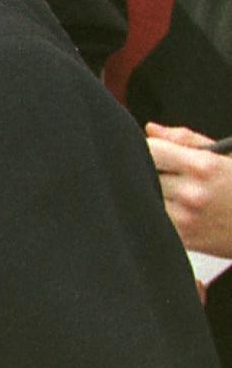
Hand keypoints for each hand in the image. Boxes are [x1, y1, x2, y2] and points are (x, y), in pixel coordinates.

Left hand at [147, 124, 231, 259]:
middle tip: (163, 171)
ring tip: (172, 190)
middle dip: (150, 170)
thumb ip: (186, 140)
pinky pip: (154, 217)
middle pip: (144, 173)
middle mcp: (192, 192)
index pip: (150, 150)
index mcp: (203, 166)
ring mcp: (185, 218)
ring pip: (145, 196)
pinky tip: (176, 208)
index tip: (150, 151)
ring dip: (151, 191)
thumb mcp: (225, 156)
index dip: (146, 148)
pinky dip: (158, 211)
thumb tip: (151, 130)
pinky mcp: (181, 237)